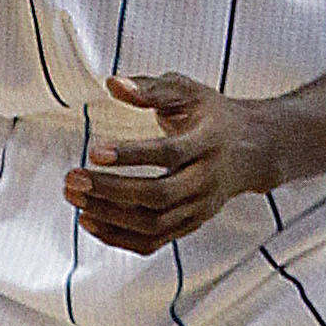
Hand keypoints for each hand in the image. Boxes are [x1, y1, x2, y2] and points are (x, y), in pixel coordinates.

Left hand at [61, 73, 274, 253]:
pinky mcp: (188, 226)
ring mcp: (198, 208)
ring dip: (109, 215)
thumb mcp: (189, 91)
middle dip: (111, 190)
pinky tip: (90, 221)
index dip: (132, 154)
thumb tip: (113, 84)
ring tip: (74, 197)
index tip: (95, 150)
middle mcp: (206, 180)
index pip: (169, 153)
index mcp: (209, 142)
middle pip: (157, 196)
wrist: (252, 151)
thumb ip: (151, 88)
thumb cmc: (213, 115)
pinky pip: (152, 241)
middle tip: (73, 178)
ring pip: (152, 224)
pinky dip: (118, 237)